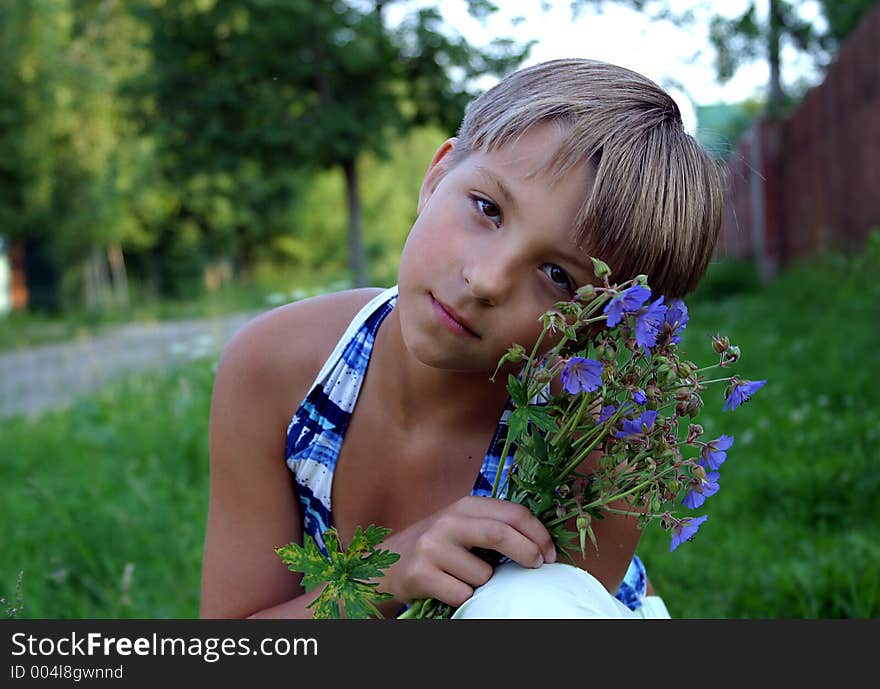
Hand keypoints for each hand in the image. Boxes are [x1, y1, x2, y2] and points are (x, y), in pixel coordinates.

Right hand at [377, 496, 556, 607]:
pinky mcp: (420, 573)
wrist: (390, 562)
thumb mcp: (464, 525)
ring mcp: (432, 547)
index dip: (538, 534)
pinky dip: (465, 597)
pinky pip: (462, 593)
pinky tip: (451, 588)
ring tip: (468, 578)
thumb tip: (541, 542)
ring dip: (486, 584)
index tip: (550, 554)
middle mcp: (448, 521)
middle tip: (538, 567)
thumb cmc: (439, 546)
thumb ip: (494, 525)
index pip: (513, 513)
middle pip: (500, 534)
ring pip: (483, 574)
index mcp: (465, 505)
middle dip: (527, 553)